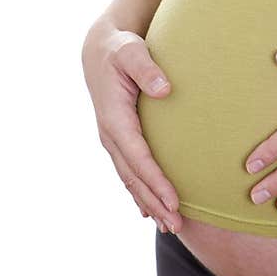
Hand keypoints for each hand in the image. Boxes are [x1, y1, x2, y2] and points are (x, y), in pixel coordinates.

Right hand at [81, 20, 181, 234]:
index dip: (155, 181)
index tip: (174, 201)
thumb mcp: (132, 52)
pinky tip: (150, 211)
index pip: (138, 157)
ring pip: (130, 179)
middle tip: (177, 225)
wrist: (100, 50)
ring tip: (170, 226)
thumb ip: (147, 68)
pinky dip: (140, 193)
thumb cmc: (120, 49)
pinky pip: (128, 172)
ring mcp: (111, 139)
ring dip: (149, 203)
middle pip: (133, 177)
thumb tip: (165, 89)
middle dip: (154, 202)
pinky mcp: (117, 140)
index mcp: (114, 118)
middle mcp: (110, 135)